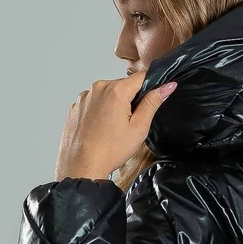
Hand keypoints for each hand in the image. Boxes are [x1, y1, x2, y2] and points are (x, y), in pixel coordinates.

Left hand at [54, 70, 176, 180]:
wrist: (82, 166)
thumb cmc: (110, 150)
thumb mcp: (139, 127)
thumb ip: (152, 103)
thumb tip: (166, 86)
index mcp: (116, 90)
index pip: (141, 77)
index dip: (151, 85)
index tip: (153, 98)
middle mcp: (98, 88)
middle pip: (123, 86)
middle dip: (130, 100)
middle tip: (130, 123)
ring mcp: (85, 97)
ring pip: (108, 95)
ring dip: (114, 106)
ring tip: (113, 129)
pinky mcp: (76, 107)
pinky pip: (94, 103)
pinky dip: (100, 112)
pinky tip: (101, 129)